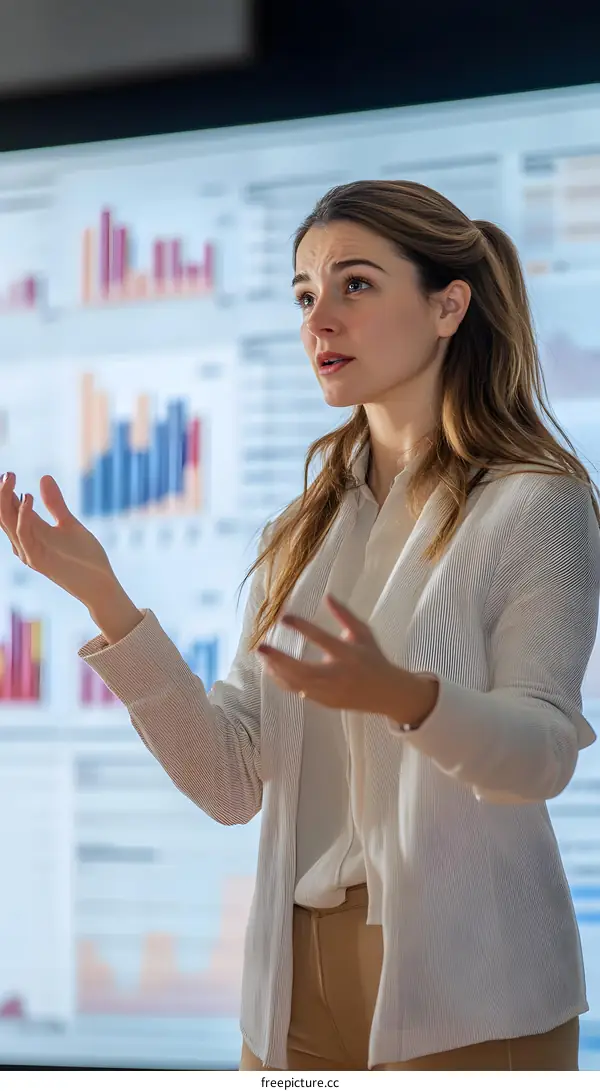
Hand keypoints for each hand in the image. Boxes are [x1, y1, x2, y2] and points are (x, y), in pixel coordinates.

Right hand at [0, 472, 119, 607]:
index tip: (7, 473)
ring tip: (10, 477)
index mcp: (29, 535)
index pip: (8, 511)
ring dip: (7, 499)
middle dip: (1, 493)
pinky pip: (25, 534)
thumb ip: (55, 504)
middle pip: (3, 516)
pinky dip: (23, 516)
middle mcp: (24, 544)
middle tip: (7, 473)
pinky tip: (27, 498)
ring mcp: (29, 552)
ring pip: (8, 523)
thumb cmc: (85, 557)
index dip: (4, 492)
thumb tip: (44, 477)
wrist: (98, 584)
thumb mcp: (69, 524)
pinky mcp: (38, 558)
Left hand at [258, 594, 436, 722]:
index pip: (322, 639)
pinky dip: (283, 681)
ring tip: (263, 657)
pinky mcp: (324, 702)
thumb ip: (345, 615)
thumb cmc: (374, 659)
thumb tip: (327, 596)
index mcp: (349, 655)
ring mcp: (330, 692)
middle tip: (261, 647)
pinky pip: (299, 692)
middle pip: (302, 669)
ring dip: (277, 670)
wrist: (388, 694)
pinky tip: (272, 670)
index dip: (302, 627)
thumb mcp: (363, 633)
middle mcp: (338, 675)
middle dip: (279, 659)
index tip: (284, 617)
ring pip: (297, 683)